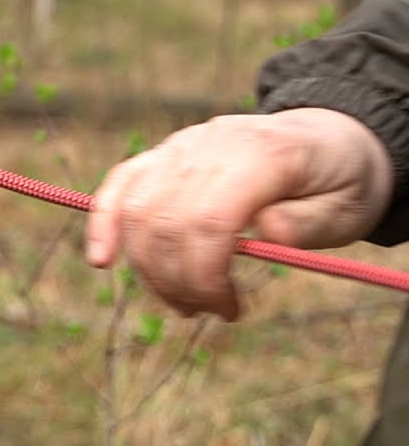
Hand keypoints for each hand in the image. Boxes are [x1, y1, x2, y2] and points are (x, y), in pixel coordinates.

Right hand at [84, 108, 393, 319]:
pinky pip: (119, 184)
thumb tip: (262, 237)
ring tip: (179, 299)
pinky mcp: (161, 155)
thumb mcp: (346, 207)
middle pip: (166, 220)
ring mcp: (180, 146)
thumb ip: (306, 222)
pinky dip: (103, 222)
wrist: (324, 135)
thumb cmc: (337, 179)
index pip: (209, 220)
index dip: (206, 274)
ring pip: (137, 209)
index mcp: (263, 154)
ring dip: (148, 267)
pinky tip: (101, 259)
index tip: (227, 309)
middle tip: (205, 311)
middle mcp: (210, 144)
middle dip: (177, 280)